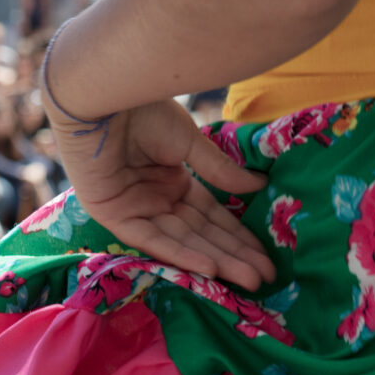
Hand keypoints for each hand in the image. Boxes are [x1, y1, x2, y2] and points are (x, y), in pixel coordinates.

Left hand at [51, 99, 272, 291]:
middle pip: (199, 234)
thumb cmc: (144, 110)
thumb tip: (259, 187)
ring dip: (216, 261)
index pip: (210, 217)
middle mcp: (154, 199)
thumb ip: (218, 170)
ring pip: (180, 241)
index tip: (266, 257)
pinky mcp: (113, 214)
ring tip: (250, 280)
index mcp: (171, 181)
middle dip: (234, 256)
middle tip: (266, 278)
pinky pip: (151, 239)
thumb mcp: (189, 142)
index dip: (238, 237)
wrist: (107, 93)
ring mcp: (134, 209)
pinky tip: (210, 269)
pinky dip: (180, 254)